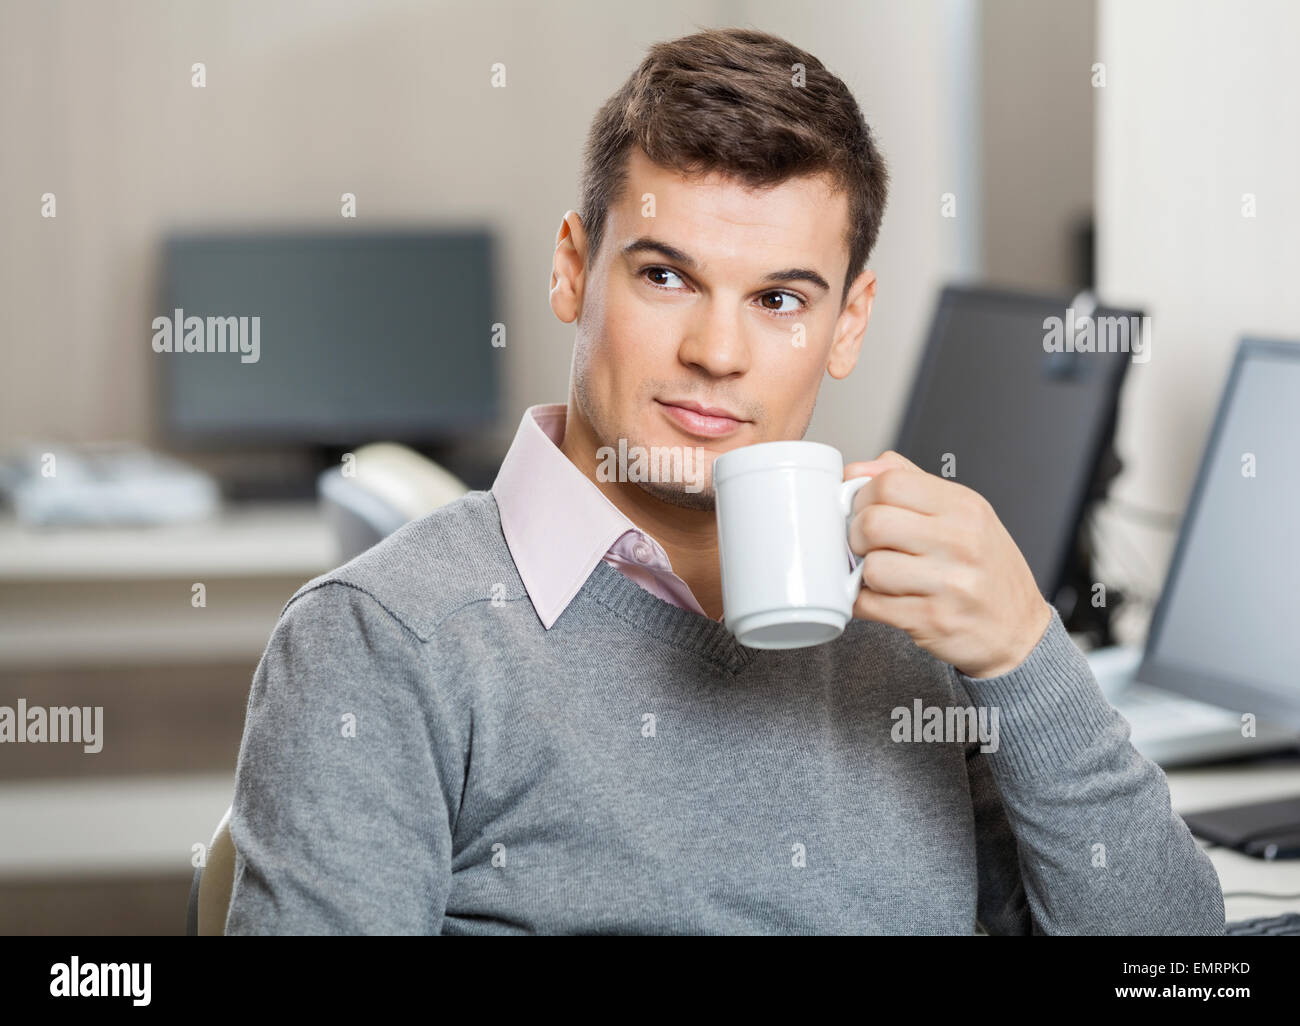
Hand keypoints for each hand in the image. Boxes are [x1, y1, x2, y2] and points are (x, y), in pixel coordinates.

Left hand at [844, 451, 1052, 678]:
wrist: (1019, 630)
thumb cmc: (986, 569)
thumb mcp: (963, 514)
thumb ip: (910, 483)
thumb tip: (857, 470)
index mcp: (964, 507)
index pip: (889, 482)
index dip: (862, 497)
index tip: (864, 511)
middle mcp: (960, 541)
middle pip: (872, 523)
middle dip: (857, 537)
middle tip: (868, 547)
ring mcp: (949, 583)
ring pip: (871, 567)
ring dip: (865, 576)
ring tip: (884, 577)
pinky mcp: (932, 620)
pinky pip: (871, 605)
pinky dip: (864, 603)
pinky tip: (883, 600)